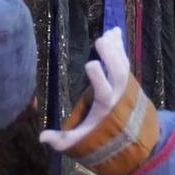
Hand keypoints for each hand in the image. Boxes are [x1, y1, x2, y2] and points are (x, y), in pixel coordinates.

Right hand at [38, 28, 130, 152]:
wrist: (132, 137)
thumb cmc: (101, 136)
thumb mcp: (81, 142)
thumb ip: (62, 140)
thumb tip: (41, 138)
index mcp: (106, 107)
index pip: (105, 91)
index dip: (99, 77)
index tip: (90, 63)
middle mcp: (119, 94)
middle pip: (119, 72)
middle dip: (111, 56)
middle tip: (100, 40)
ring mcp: (126, 85)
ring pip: (123, 64)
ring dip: (116, 48)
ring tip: (108, 33)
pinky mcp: (128, 79)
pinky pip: (125, 60)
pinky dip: (121, 46)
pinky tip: (114, 32)